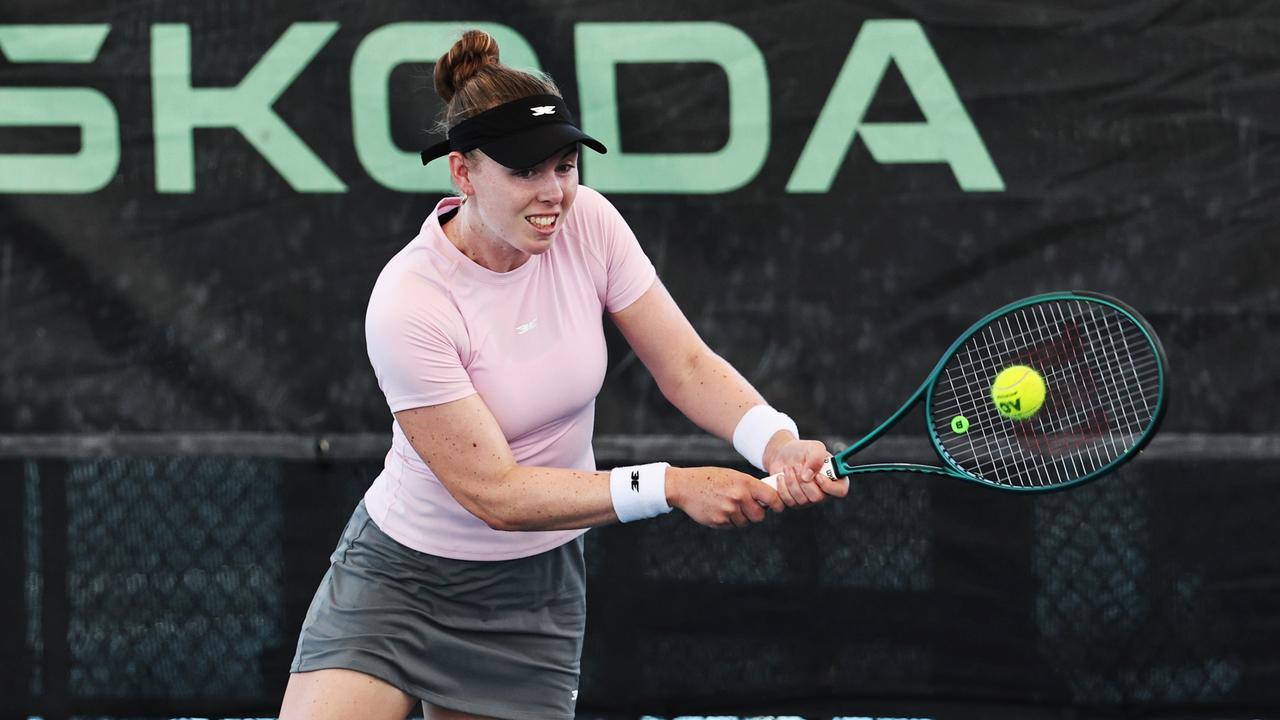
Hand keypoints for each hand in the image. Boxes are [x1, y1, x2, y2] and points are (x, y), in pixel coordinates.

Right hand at [666, 466, 783, 528]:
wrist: (685, 486)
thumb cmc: (710, 479)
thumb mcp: (732, 476)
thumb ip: (749, 487)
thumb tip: (768, 500)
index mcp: (744, 483)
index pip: (771, 498)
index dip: (777, 505)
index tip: (777, 508)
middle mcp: (738, 497)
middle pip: (759, 516)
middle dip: (756, 514)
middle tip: (748, 507)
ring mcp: (729, 511)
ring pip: (745, 522)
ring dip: (740, 518)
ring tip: (727, 505)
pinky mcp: (719, 522)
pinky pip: (732, 526)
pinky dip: (728, 521)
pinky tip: (719, 509)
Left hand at [765, 439, 849, 507]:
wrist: (782, 454)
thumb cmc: (802, 451)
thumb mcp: (813, 447)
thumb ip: (816, 457)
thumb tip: (808, 477)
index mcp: (834, 479)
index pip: (841, 491)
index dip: (829, 486)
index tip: (817, 475)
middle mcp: (823, 492)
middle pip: (817, 498)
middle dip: (803, 481)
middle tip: (797, 466)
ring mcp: (808, 500)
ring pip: (801, 500)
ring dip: (791, 481)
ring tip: (788, 468)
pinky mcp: (793, 502)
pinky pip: (787, 502)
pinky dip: (782, 488)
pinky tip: (781, 477)